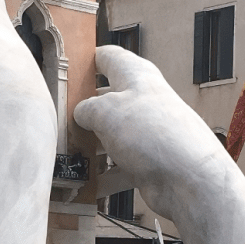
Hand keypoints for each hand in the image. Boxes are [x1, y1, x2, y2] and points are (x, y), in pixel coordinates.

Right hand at [74, 46, 229, 220]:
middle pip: (107, 100)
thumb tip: (81, 113)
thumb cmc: (150, 133)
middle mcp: (143, 102)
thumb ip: (87, 109)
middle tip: (56, 120)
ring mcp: (146, 134)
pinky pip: (117, 167)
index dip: (88, 60)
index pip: (110, 58)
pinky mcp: (147, 163)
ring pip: (110, 136)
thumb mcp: (107, 111)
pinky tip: (82, 185)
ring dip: (89, 146)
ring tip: (63, 154)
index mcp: (136, 77)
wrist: (189, 179)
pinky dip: (101, 176)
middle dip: (82, 110)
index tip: (66, 69)